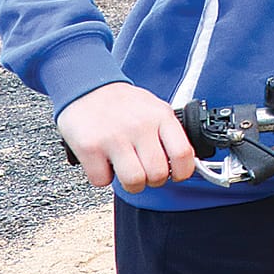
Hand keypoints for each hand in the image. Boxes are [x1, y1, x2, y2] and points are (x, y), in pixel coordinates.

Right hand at [55, 82, 194, 192]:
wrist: (87, 88)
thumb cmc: (123, 103)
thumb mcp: (156, 109)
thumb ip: (170, 132)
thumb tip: (186, 161)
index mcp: (161, 117)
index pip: (183, 153)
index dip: (183, 172)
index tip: (178, 175)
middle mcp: (140, 126)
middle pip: (158, 173)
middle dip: (154, 181)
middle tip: (147, 174)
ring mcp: (114, 137)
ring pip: (134, 181)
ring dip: (132, 185)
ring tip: (128, 173)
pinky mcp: (90, 147)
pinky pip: (102, 180)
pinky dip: (103, 178)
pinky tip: (105, 164)